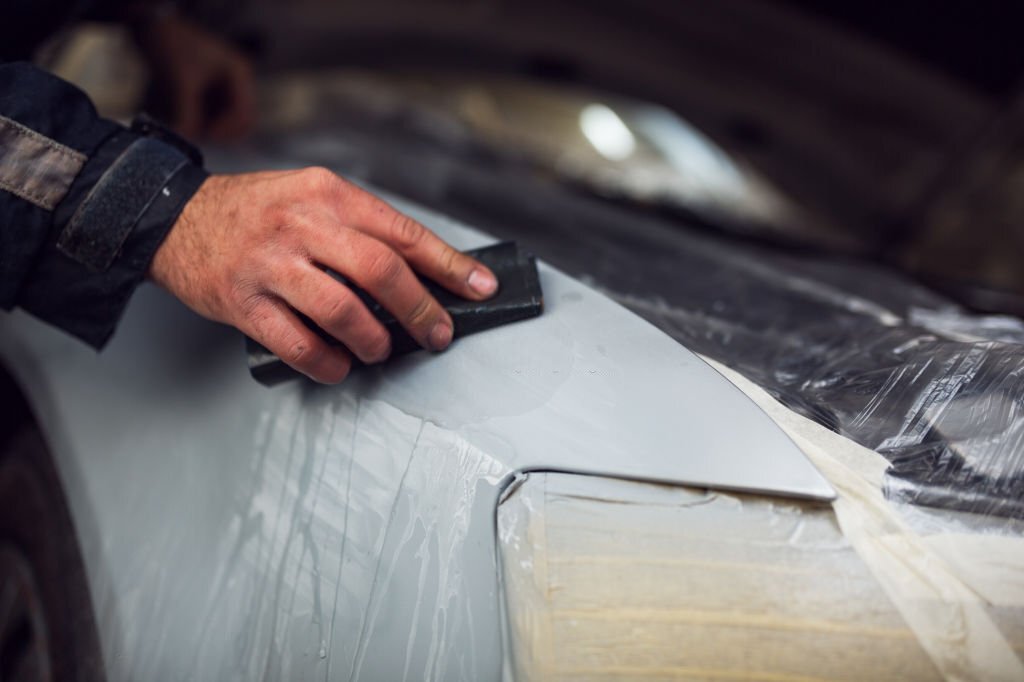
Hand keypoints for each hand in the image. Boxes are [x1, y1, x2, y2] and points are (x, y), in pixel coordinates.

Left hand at [137, 13, 254, 139]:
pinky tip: (188, 121)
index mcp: (239, 74)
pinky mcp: (212, 89)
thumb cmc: (172, 46)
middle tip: (199, 137)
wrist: (154, 25)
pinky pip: (215, 114)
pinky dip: (204, 121)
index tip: (205, 137)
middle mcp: (237, 80)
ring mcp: (226, 85)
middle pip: (240, 120)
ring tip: (190, 129)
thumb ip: (187, 113)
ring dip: (211, 127)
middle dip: (222, 131)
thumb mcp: (181, 81)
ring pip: (227, 119)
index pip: (244, 114)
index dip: (226, 129)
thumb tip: (187, 140)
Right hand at [149, 168, 498, 382]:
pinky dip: (327, 363)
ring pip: (342, 311)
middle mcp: (301, 224)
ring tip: (379, 349)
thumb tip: (421, 275)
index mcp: (327, 194)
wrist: (175, 217)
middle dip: (420, 310)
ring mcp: (270, 264)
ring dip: (374, 340)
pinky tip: (338, 366)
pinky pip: (297, 344)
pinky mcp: (242, 303)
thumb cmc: (256, 212)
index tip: (480, 287)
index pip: (402, 232)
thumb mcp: (312, 197)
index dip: (448, 264)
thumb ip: (361, 230)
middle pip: (380, 271)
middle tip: (437, 334)